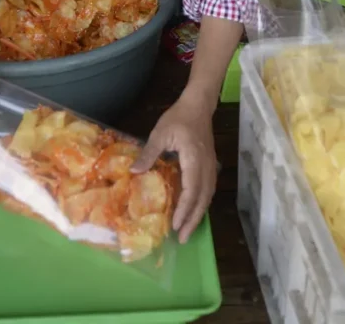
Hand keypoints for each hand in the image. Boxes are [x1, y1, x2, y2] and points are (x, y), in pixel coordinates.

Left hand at [132, 94, 216, 243]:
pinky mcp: (209, 165)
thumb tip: (135, 171)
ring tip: (188, 230)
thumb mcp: (160, 133)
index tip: (176, 225)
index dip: (184, 209)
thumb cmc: (178, 118)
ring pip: (207, 196)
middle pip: (203, 198)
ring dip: (198, 214)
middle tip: (183, 239)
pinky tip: (194, 210)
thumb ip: (149, 153)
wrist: (198, 105)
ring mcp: (210, 166)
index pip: (191, 189)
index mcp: (193, 159)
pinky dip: (201, 203)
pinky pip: (208, 189)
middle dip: (193, 219)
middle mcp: (205, 166)